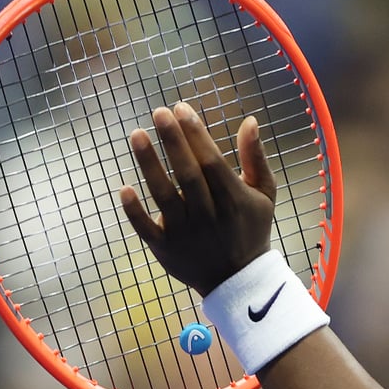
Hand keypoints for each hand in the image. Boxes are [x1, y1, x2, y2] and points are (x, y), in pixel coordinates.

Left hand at [119, 103, 276, 294]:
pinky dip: (134, 211)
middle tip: (158, 112)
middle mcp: (209, 214)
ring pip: (164, 196)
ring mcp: (185, 233)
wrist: (238, 281)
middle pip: (188, 174)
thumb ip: (255, 158)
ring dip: (150, 165)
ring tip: (136, 135)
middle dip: (173, 141)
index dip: (196, 133)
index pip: (211, 160)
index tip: (181, 108)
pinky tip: (124, 188)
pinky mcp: (166, 249)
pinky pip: (146, 229)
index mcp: (233, 198)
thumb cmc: (250, 229)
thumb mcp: (264, 194)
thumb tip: (249, 121)